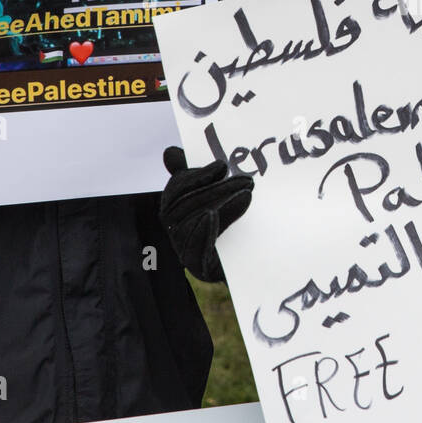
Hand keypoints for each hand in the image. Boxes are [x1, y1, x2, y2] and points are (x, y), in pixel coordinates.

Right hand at [159, 146, 253, 282]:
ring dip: (218, 206)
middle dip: (215, 190)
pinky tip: (214, 216)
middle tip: (247, 180)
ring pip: (188, 225)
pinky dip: (202, 231)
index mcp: (176, 214)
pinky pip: (193, 251)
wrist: (251, 265)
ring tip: (247, 195)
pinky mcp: (199, 270)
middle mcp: (175, 234)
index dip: (196, 177)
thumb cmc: (232, 228)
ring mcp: (186, 253)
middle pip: (182, 208)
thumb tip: (169, 152)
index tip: (222, 166)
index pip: (176, 192)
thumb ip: (194, 176)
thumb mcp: (215, 198)